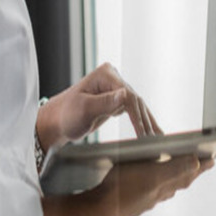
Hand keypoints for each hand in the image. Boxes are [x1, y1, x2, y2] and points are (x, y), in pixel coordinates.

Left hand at [37, 63, 162, 150]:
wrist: (56, 122)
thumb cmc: (66, 115)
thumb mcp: (84, 109)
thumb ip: (105, 102)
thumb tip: (125, 94)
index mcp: (106, 75)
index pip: (128, 95)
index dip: (137, 116)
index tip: (144, 134)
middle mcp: (112, 78)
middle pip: (135, 100)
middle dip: (146, 121)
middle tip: (155, 140)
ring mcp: (114, 89)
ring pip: (137, 105)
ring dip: (147, 122)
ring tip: (159, 138)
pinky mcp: (114, 100)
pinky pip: (132, 110)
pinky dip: (141, 121)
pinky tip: (151, 131)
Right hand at [41, 155, 213, 215]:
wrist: (97, 210)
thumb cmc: (122, 189)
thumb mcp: (151, 174)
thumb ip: (174, 168)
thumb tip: (197, 164)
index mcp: (164, 185)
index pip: (187, 175)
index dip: (200, 167)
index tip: (212, 160)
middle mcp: (156, 194)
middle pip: (178, 181)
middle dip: (190, 171)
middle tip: (201, 165)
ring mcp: (144, 198)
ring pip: (165, 187)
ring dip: (174, 178)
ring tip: (180, 173)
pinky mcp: (131, 199)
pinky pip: (150, 191)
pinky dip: (157, 184)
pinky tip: (151, 183)